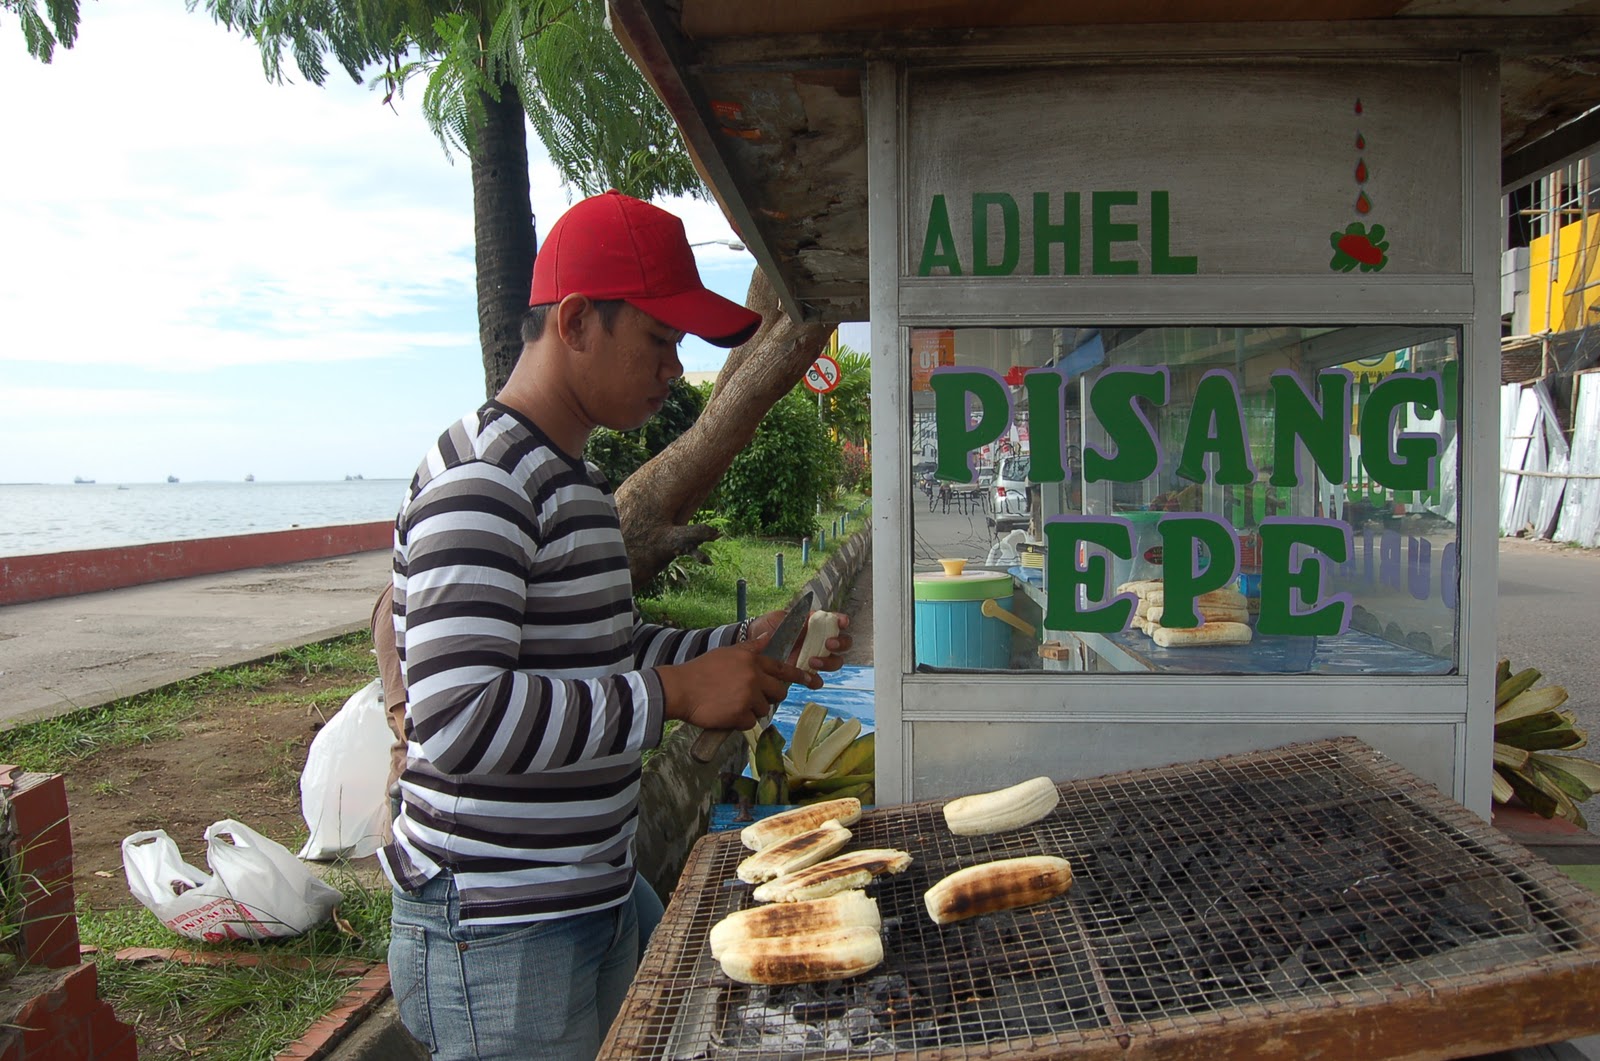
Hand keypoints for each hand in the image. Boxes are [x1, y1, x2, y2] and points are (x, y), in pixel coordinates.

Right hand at [658, 632, 820, 730]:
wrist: (680, 689)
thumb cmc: (701, 671)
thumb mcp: (727, 653)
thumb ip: (750, 648)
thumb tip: (766, 637)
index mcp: (751, 660)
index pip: (782, 668)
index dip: (798, 675)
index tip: (812, 680)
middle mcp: (753, 677)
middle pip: (779, 692)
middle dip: (769, 697)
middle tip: (751, 697)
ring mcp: (748, 696)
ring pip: (764, 710)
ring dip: (750, 710)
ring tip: (730, 703)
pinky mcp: (741, 715)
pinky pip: (749, 723)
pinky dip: (738, 722)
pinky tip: (725, 713)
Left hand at [746, 610, 852, 672]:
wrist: (752, 642)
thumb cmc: (768, 626)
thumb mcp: (782, 618)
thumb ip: (797, 619)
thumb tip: (810, 620)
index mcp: (816, 625)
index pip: (836, 622)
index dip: (843, 621)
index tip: (842, 622)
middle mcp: (819, 641)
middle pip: (843, 644)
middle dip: (840, 644)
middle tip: (829, 643)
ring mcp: (813, 657)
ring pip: (834, 662)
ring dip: (829, 662)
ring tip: (813, 661)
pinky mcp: (804, 673)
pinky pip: (816, 679)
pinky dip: (815, 680)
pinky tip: (810, 679)